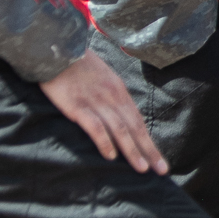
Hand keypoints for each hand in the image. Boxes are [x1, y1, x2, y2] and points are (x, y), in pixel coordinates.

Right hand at [39, 52, 168, 174]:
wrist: (57, 48)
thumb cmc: (77, 63)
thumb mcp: (102, 76)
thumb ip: (111, 94)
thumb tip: (119, 114)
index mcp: (119, 90)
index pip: (138, 120)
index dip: (149, 141)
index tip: (159, 159)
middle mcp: (113, 96)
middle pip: (135, 127)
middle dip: (149, 150)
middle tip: (161, 170)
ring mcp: (96, 102)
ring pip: (120, 129)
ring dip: (132, 150)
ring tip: (142, 168)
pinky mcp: (78, 106)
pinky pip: (95, 127)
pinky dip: (105, 142)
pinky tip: (111, 156)